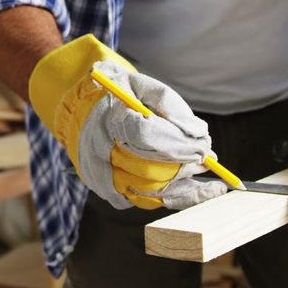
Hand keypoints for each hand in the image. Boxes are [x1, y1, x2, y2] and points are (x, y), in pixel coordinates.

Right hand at [29, 35, 225, 209]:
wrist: (81, 108)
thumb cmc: (119, 94)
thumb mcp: (142, 85)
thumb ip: (170, 104)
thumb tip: (199, 135)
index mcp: (108, 118)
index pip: (148, 138)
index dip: (181, 145)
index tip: (204, 146)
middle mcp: (98, 149)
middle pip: (150, 169)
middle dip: (185, 167)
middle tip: (206, 160)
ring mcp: (98, 172)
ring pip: (146, 191)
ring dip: (180, 186)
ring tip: (201, 176)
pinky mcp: (102, 187)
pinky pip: (137, 202)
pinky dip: (163, 199)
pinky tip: (183, 189)